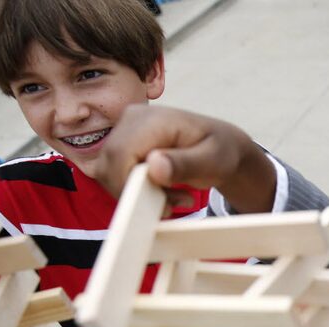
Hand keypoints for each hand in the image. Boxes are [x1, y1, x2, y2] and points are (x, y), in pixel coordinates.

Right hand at [92, 104, 275, 212]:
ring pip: (108, 172)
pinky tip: (161, 192)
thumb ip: (185, 164)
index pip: (120, 156)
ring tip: (173, 197)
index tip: (165, 205)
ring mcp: (123, 130)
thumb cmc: (220, 151)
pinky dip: (134, 189)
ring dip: (137, 194)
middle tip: (174, 204)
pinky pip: (113, 173)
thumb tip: (154, 165)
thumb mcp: (213, 161)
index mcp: (153, 120)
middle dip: (137, 194)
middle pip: (110, 166)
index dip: (132, 186)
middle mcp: (131, 119)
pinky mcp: (122, 144)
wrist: (220, 147)